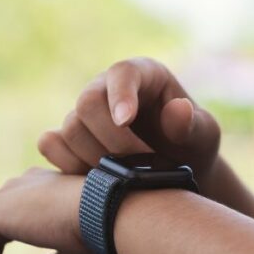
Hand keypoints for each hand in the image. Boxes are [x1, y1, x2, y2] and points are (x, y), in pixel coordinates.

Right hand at [37, 57, 221, 186]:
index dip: (120, 95)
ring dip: (95, 159)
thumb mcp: (204, 137)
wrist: (172, 174)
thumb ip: (193, 125)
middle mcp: (107, 88)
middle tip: (137, 167)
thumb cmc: (191, 148)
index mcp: (143, 76)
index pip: (122, 72)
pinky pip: (50, 144)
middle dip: (111, 140)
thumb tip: (177, 110)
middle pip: (87, 102)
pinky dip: (67, 164)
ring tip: (125, 178)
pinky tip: (94, 180)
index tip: (125, 121)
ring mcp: (83, 114)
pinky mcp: (66, 138)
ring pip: (70, 129)